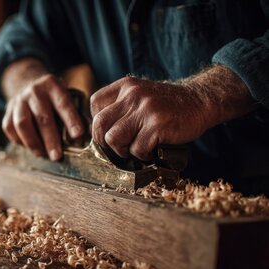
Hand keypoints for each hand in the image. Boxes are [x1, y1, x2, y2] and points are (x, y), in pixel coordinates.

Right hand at [1, 59, 84, 160]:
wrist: (26, 83)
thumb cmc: (52, 97)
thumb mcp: (65, 96)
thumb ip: (75, 113)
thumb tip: (90, 135)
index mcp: (52, 85)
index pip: (63, 103)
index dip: (71, 120)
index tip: (77, 135)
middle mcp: (34, 91)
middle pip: (42, 117)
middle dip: (50, 139)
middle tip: (57, 156)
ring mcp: (18, 100)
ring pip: (22, 123)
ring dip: (33, 142)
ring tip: (42, 154)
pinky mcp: (7, 111)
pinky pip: (9, 128)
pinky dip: (19, 140)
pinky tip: (29, 147)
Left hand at [90, 76, 214, 159]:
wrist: (200, 101)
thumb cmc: (167, 104)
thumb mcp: (140, 95)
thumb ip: (120, 106)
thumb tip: (99, 131)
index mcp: (125, 86)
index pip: (95, 104)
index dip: (99, 123)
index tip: (110, 131)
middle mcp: (132, 95)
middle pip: (99, 124)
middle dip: (105, 141)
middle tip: (118, 146)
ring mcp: (145, 109)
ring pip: (113, 138)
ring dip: (122, 149)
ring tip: (135, 148)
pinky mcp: (157, 125)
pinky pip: (136, 148)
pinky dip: (142, 155)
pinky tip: (151, 149)